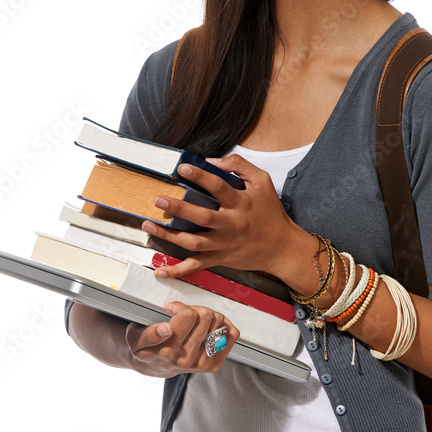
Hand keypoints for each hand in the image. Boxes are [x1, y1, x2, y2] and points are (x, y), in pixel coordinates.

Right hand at [125, 300, 239, 377]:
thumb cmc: (145, 350)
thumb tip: (165, 329)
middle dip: (193, 309)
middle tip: (183, 315)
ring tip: (194, 321)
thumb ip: (148, 334)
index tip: (171, 309)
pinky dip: (223, 325)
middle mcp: (188, 360)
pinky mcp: (214, 363)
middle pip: (206, 315)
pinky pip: (231, 335)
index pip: (188, 315)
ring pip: (219, 321)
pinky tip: (209, 326)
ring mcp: (203, 363)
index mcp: (169, 352)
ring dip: (207, 316)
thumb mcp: (134, 340)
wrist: (153, 367)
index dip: (178, 306)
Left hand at [143, 155, 310, 280]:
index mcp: (241, 204)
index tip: (182, 168)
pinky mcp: (220, 258)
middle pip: (202, 217)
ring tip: (149, 226)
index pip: (219, 187)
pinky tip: (161, 270)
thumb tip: (213, 161)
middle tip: (159, 200)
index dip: (201, 176)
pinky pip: (197, 265)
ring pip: (194, 242)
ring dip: (169, 235)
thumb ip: (240, 166)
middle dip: (179, 209)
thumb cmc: (272, 213)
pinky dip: (178, 270)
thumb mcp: (263, 182)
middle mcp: (231, 225)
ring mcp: (224, 244)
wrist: (283, 248)